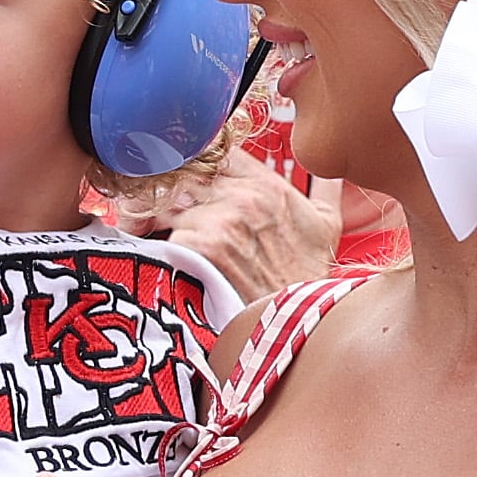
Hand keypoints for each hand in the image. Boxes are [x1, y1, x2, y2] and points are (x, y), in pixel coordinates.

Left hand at [114, 155, 339, 306]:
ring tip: (144, 231)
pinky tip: (156, 255)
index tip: (174, 175)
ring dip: (151, 216)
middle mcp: (244, 196)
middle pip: (181, 170)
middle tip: (144, 203)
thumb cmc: (308, 280)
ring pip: (165, 200)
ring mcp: (221, 221)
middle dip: (159, 187)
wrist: (298, 327)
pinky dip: (154, 243)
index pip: (213, 148)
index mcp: (268, 184)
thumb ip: (326, 187)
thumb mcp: (328, 226)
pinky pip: (161, 232)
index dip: (188, 161)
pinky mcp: (201, 249)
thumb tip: (332, 168)